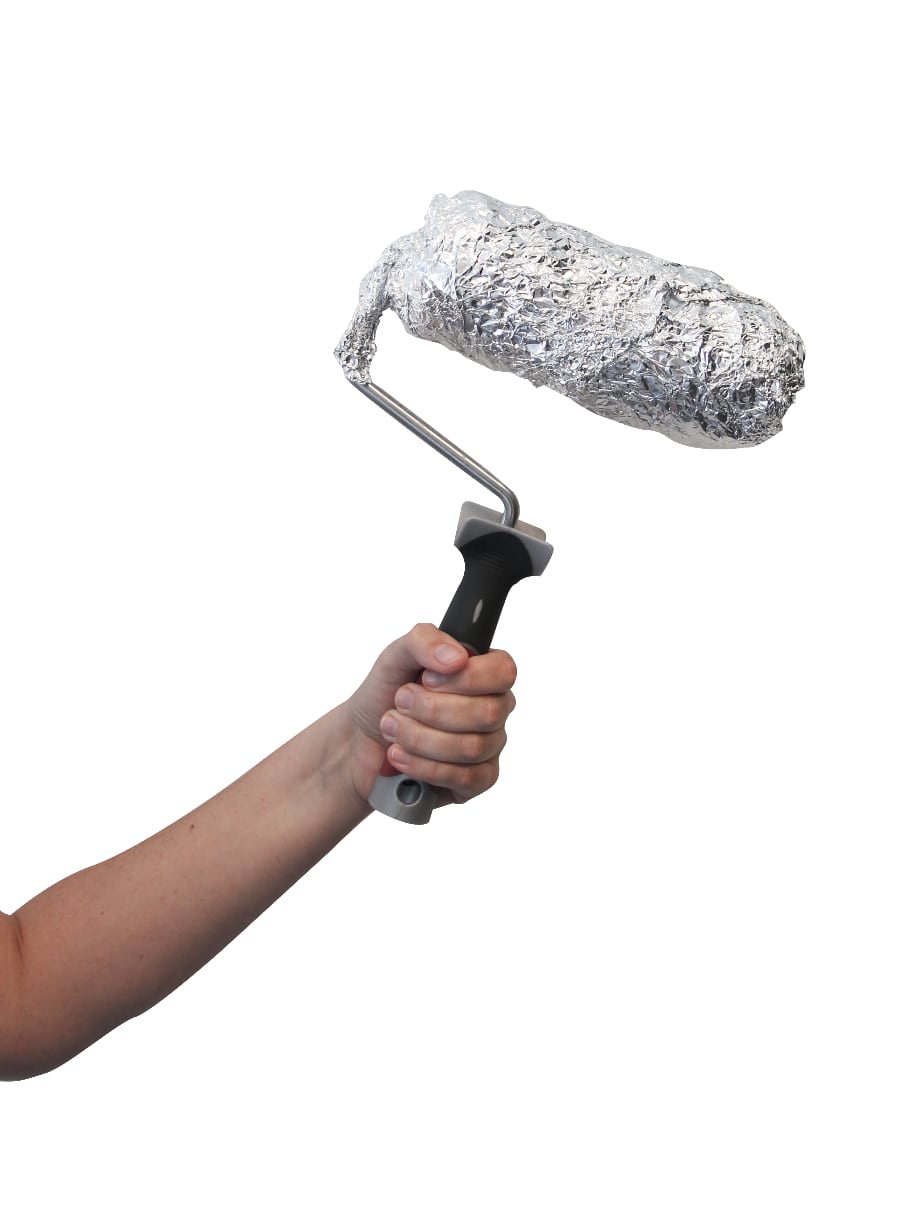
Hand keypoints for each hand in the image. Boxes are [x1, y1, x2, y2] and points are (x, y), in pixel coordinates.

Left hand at [347, 623, 516, 808]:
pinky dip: (424, 767)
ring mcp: (489, 747)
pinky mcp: (477, 781)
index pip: (503, 672)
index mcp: (483, 673)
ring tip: (391, 727)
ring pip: (472, 747)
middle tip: (400, 701)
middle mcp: (493, 709)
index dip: (467, 678)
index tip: (427, 679)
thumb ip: (425, 641)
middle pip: (488, 713)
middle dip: (431, 710)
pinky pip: (466, 779)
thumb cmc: (384, 694)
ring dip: (420, 737)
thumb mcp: (395, 656)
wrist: (360, 739)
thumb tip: (457, 658)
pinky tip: (401, 756)